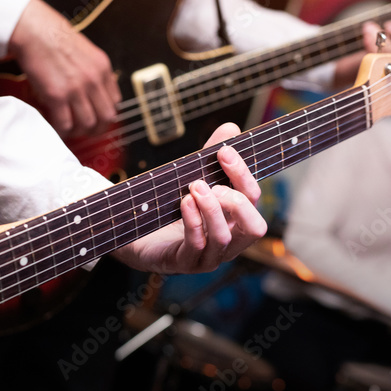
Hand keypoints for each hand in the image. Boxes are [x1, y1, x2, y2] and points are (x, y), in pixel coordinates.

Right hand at [9, 0, 120, 137]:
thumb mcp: (86, 52)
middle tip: (85, 131)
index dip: (105, 114)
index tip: (96, 118)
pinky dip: (61, 130)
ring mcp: (77, 89)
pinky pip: (65, 123)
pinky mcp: (57, 95)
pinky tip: (55, 126)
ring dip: (79, 131)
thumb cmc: (54, 38)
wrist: (34, 30)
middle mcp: (94, 79)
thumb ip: (93, 71)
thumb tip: (93, 92)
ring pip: (87, 124)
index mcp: (103, 68)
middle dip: (97, 128)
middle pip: (106, 117)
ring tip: (69, 128)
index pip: (115, 102)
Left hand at [113, 123, 266, 273]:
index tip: (224, 151)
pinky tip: (185, 203)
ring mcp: (208, 256)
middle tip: (209, 182)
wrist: (135, 236)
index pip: (253, 199)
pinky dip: (193, 222)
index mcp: (235, 220)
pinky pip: (196, 246)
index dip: (243, 174)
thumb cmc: (170, 209)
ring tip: (194, 188)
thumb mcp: (191, 179)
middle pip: (254, 227)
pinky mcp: (185, 263)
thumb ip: (210, 157)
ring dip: (211, 209)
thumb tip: (231, 128)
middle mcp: (228, 241)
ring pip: (223, 238)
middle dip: (237, 201)